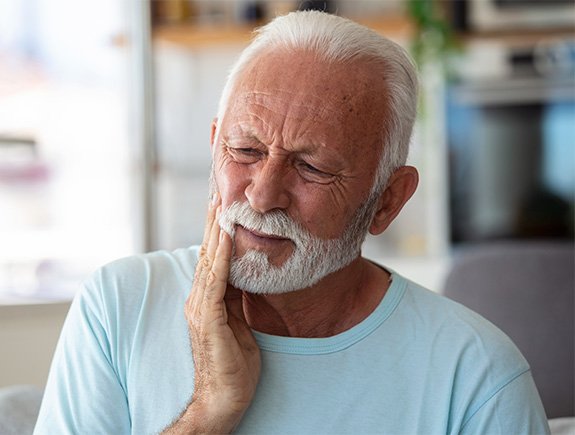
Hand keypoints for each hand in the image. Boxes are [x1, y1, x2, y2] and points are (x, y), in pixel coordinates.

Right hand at [168, 196, 260, 432]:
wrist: (223, 399)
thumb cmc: (233, 364)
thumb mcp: (237, 322)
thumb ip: (235, 298)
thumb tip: (242, 274)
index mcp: (207, 299)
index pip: (213, 257)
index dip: (218, 230)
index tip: (224, 204)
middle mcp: (199, 298)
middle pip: (208, 252)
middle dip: (214, 221)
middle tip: (219, 190)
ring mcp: (200, 307)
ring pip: (209, 260)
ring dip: (216, 230)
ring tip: (221, 202)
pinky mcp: (208, 318)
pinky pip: (215, 281)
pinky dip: (221, 256)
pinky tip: (227, 236)